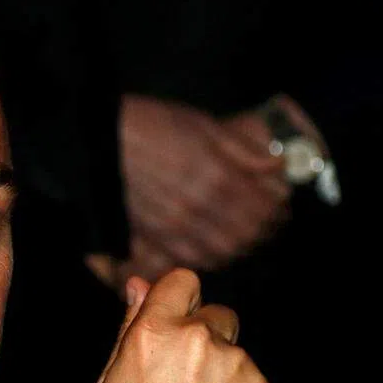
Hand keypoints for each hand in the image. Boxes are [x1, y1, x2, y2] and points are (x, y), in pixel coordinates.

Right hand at [86, 94, 292, 287]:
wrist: (101, 139)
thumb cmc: (151, 124)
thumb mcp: (203, 126)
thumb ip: (242, 150)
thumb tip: (275, 165)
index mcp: (216, 175)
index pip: (263, 205)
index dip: (278, 207)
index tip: (281, 202)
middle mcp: (198, 206)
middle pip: (246, 233)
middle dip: (264, 229)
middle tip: (268, 222)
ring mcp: (174, 225)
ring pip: (221, 251)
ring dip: (239, 246)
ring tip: (243, 235)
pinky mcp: (153, 234)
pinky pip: (189, 258)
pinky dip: (207, 257)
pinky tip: (212, 247)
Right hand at [95, 269, 281, 382]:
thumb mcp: (113, 379)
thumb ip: (130, 326)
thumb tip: (138, 285)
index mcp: (158, 333)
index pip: (182, 281)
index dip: (177, 297)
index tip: (174, 316)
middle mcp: (203, 343)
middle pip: (216, 314)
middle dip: (204, 336)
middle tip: (184, 376)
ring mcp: (241, 372)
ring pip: (236, 356)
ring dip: (222, 374)